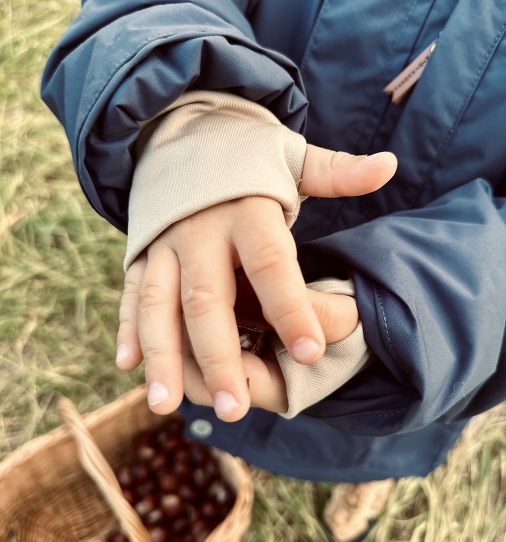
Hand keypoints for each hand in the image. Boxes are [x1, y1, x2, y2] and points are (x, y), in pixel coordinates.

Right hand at [117, 145, 395, 420]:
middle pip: (208, 299)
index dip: (291, 307)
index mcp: (246, 210)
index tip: (311, 352)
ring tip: (166, 405)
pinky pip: (131, 292)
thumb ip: (336, 172)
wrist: (184, 132)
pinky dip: (129, 328)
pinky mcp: (141, 252)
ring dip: (162, 357)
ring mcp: (164, 243)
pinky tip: (128, 366)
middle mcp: (200, 230)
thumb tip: (389, 165)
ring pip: (159, 304)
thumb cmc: (249, 159)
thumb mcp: (292, 159)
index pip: (271, 263)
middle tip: (235, 409)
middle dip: (218, 356)